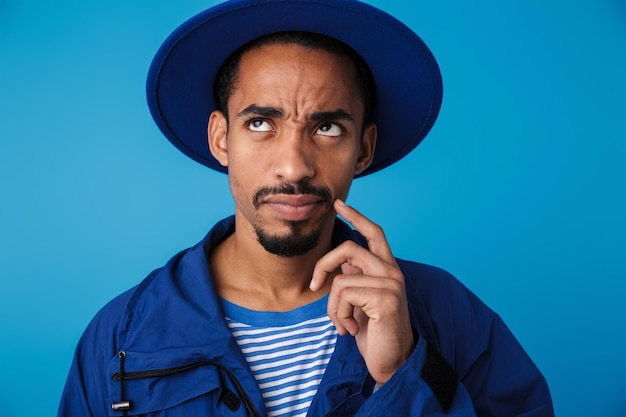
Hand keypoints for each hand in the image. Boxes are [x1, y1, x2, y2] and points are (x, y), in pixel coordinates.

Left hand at [310, 199, 413, 384]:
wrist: (392, 363)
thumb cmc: (374, 333)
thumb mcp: (362, 300)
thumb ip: (356, 277)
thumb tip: (338, 262)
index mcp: (387, 269)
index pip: (374, 233)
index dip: (356, 216)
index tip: (339, 204)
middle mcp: (392, 272)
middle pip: (349, 247)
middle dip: (323, 265)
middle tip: (313, 286)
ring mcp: (391, 283)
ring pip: (340, 279)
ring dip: (333, 307)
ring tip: (343, 324)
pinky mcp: (385, 298)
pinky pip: (343, 295)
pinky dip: (339, 315)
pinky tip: (351, 330)